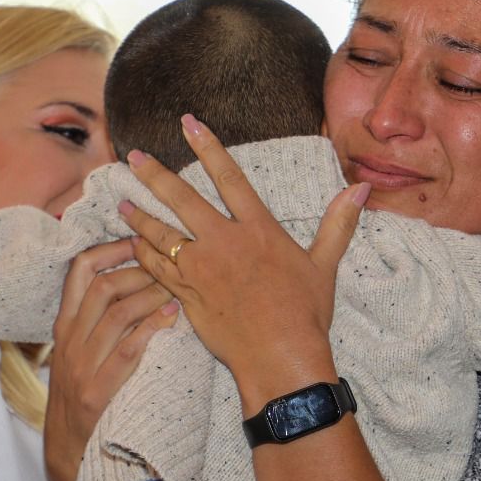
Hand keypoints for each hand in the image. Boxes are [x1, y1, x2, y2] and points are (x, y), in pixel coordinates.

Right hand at [45, 239, 178, 480]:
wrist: (67, 454)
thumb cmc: (83, 398)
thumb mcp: (81, 354)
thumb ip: (98, 321)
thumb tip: (135, 286)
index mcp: (64, 327)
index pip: (79, 271)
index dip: (109, 250)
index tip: (138, 240)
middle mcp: (70, 341)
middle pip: (102, 286)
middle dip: (138, 268)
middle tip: (169, 263)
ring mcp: (82, 366)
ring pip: (115, 312)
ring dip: (150, 293)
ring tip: (177, 286)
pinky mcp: (97, 392)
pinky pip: (127, 350)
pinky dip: (151, 328)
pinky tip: (172, 316)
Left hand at [119, 115, 368, 411]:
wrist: (281, 357)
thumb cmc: (306, 314)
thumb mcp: (325, 265)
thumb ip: (338, 223)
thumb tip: (359, 188)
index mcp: (258, 229)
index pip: (229, 177)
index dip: (208, 147)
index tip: (189, 123)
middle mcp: (225, 242)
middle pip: (182, 199)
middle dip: (155, 175)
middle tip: (133, 157)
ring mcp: (202, 269)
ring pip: (161, 234)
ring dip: (139, 217)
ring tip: (121, 204)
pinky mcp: (188, 294)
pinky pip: (157, 269)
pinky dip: (142, 255)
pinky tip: (132, 246)